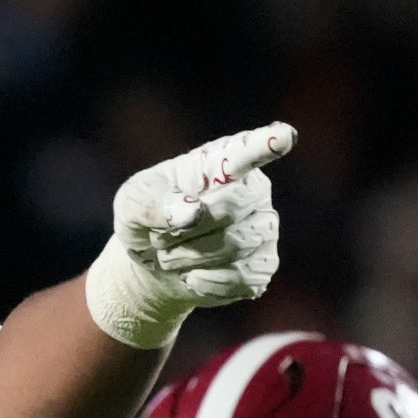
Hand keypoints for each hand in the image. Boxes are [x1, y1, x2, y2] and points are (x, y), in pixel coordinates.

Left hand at [111, 122, 293, 306]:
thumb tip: (192, 214)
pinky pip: (240, 278)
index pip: (248, 150)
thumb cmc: (147, 218)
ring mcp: (264, 227)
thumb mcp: (132, 203)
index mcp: (222, 161)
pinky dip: (206, 282)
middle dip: (187, 230)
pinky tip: (193, 275)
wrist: (154, 262)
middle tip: (161, 237)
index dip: (267, 143)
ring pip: (235, 247)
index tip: (284, 136)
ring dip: (190, 258)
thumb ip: (152, 203)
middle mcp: (253, 190)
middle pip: (232, 208)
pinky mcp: (264, 264)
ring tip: (173, 255)